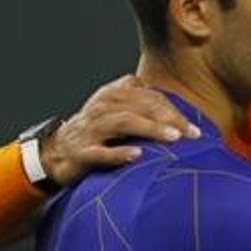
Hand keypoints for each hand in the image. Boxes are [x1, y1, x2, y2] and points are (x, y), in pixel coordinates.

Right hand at [40, 74, 199, 186]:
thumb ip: (143, 106)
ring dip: (150, 129)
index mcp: (112, 95)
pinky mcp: (81, 153)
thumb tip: (181, 117)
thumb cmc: (97, 132)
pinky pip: (100, 152)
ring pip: (123, 123)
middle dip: (169, 119)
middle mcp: (102, 108)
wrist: (56, 153)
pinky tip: (137, 156)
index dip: (173, 110)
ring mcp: (90, 130)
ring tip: (173, 138)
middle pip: (141, 106)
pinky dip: (119, 153)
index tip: (194, 129)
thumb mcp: (117, 111)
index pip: (149, 96)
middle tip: (191, 134)